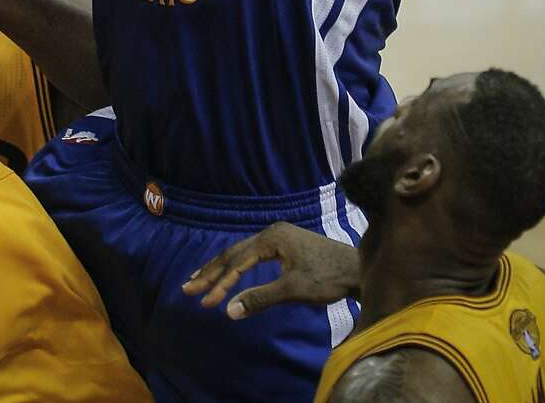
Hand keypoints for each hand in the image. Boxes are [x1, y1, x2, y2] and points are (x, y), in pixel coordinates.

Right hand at [182, 221, 360, 319]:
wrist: (357, 269)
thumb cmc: (327, 278)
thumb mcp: (293, 290)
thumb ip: (259, 298)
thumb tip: (228, 311)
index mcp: (271, 237)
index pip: (237, 262)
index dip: (219, 283)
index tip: (205, 302)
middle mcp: (271, 232)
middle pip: (234, 253)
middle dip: (211, 272)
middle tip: (188, 288)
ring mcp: (277, 237)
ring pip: (241, 253)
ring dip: (221, 269)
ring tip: (199, 281)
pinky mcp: (284, 246)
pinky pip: (252, 255)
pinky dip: (237, 267)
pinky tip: (229, 275)